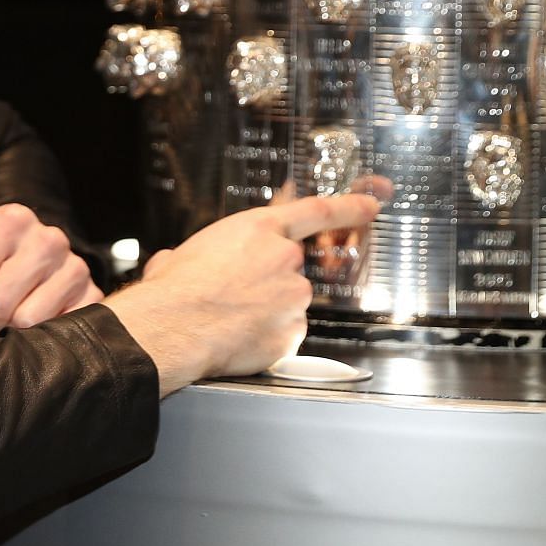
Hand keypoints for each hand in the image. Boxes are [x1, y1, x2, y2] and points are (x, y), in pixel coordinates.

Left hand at [0, 203, 102, 336]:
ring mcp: (73, 266)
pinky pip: (54, 330)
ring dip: (8, 327)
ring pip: (24, 320)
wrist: (32, 256)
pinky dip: (37, 333)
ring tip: (8, 313)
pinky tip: (32, 316)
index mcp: (11, 221)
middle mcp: (47, 239)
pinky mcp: (90, 295)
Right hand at [102, 192, 380, 395]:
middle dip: (268, 282)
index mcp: (258, 229)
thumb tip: (178, 263)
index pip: (317, 211)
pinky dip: (266, 338)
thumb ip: (201, 254)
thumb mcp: (182, 252)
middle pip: (290, 268)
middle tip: (233, 295)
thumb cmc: (173, 289)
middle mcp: (284, 260)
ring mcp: (293, 298)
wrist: (173, 327)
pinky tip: (238, 339)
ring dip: (265, 311)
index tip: (372, 205)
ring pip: (287, 304)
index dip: (349, 208)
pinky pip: (285, 335)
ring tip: (227, 319)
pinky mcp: (292, 334)